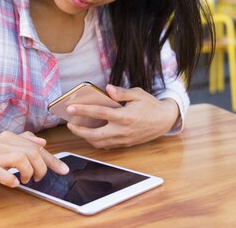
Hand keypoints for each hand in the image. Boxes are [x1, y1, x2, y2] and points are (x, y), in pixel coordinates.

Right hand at [0, 131, 68, 195]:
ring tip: (27, 179)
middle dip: (42, 167)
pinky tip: (14, 183)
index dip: (52, 159)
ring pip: (21, 158)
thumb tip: (43, 141)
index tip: (63, 170)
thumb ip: (25, 143)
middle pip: (32, 152)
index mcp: (10, 137)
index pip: (36, 146)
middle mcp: (2, 143)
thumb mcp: (7, 149)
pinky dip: (12, 179)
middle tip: (39, 178)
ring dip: (29, 172)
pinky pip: (3, 173)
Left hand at [65, 84, 179, 148]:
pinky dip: (97, 142)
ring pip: (100, 143)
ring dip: (86, 138)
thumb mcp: (138, 94)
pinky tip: (91, 134)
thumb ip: (121, 93)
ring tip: (78, 129)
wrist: (165, 120)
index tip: (70, 108)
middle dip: (79, 131)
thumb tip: (107, 89)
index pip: (99, 113)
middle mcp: (122, 130)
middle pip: (95, 134)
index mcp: (124, 116)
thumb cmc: (151, 105)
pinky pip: (107, 146)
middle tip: (70, 124)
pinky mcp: (125, 144)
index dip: (83, 110)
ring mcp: (124, 139)